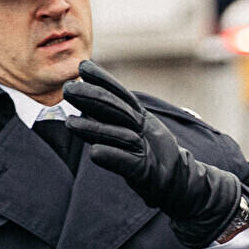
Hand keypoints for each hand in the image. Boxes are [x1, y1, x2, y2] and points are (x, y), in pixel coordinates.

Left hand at [63, 60, 248, 248]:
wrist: (180, 183)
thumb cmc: (151, 157)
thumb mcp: (135, 133)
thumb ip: (115, 121)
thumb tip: (88, 107)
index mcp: (141, 118)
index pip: (121, 94)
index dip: (103, 80)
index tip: (84, 65)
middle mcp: (143, 129)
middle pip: (117, 109)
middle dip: (92, 98)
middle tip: (69, 88)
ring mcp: (144, 149)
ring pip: (118, 134)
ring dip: (94, 129)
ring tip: (70, 124)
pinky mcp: (144, 170)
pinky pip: (126, 162)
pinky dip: (112, 157)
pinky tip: (94, 153)